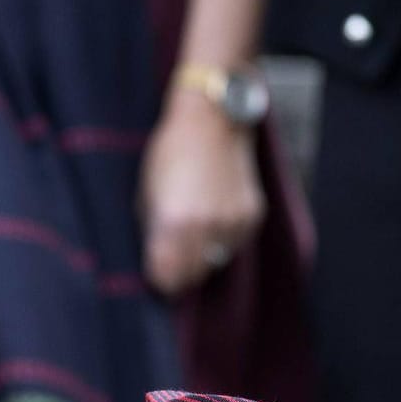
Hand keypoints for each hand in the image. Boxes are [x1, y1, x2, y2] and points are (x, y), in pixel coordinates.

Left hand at [138, 98, 264, 296]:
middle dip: (181, 272)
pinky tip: (214, 215)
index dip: (160, 280)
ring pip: (216, 262)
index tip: (157, 276)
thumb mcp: (148, 193)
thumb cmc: (171, 153)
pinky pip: (234, 244)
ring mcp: (233, 223)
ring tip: (194, 230)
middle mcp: (206, 227)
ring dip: (203, 255)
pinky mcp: (251, 216)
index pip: (168, 278)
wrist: (212, 121)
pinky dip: (222, 238)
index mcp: (175, 222)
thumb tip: (159, 265)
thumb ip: (154, 234)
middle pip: (193, 276)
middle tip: (173, 259)